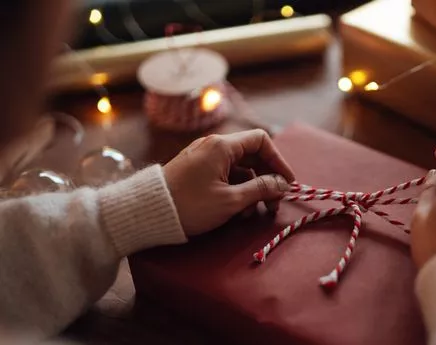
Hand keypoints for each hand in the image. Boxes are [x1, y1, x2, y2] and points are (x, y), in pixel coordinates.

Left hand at [163, 129, 294, 236]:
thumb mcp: (230, 200)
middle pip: (252, 155)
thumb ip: (260, 189)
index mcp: (222, 145)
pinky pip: (224, 175)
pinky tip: (236, 211)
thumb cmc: (190, 204)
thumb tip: (282, 184)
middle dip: (266, 179)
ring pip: (239, 168)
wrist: (148, 212)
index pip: (261, 140)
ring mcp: (203, 157)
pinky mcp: (196, 171)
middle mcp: (213, 146)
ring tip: (252, 213)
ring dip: (251, 189)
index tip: (286, 183)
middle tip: (273, 204)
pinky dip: (235, 190)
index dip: (278, 161)